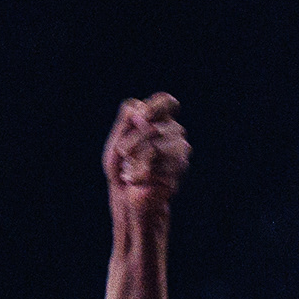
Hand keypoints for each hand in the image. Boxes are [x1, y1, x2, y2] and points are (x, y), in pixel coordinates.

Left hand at [104, 93, 188, 212]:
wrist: (126, 195)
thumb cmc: (121, 164)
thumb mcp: (117, 138)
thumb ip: (126, 119)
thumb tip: (139, 112)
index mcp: (162, 120)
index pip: (168, 102)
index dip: (155, 107)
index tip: (140, 117)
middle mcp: (176, 134)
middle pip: (153, 127)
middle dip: (131, 141)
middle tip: (123, 153)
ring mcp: (180, 153)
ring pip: (154, 147)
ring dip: (133, 159)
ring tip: (128, 168)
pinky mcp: (177, 173)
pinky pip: (154, 167)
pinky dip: (136, 174)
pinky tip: (133, 179)